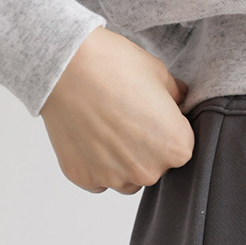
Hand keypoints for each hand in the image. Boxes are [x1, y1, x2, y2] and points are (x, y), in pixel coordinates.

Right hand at [40, 26, 193, 194]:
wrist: (65, 67)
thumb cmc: (113, 66)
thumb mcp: (157, 72)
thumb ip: (175, 94)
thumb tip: (179, 99)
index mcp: (176, 147)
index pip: (180, 148)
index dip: (167, 129)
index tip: (152, 114)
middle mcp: (148, 171)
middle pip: (153, 166)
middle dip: (144, 146)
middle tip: (125, 116)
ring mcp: (114, 178)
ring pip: (125, 176)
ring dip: (120, 159)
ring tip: (105, 126)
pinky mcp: (84, 178)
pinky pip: (96, 178)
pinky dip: (93, 162)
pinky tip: (87, 134)